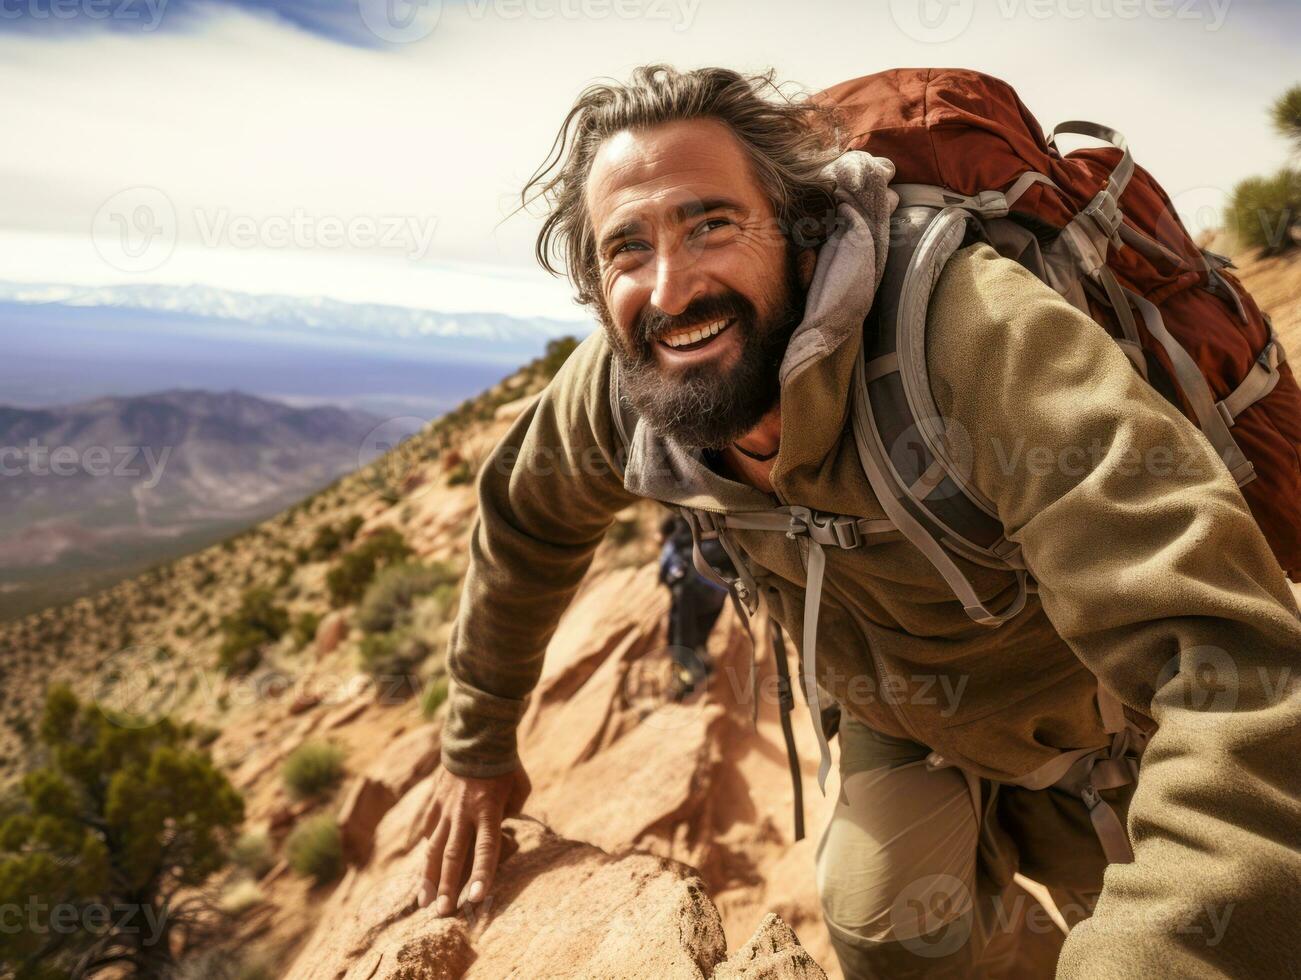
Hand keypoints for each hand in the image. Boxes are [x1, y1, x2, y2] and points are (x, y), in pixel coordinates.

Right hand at [414, 764, 530, 915]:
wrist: (477, 733)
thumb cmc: (506, 764)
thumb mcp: (519, 788)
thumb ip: (510, 813)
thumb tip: (498, 831)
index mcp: (489, 808)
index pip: (486, 847)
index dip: (481, 873)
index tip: (475, 898)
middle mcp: (464, 811)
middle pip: (454, 854)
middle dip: (448, 886)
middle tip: (442, 913)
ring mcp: (446, 807)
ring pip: (434, 847)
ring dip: (429, 877)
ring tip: (424, 903)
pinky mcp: (435, 801)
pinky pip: (429, 830)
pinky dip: (426, 851)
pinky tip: (423, 872)